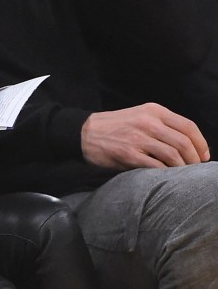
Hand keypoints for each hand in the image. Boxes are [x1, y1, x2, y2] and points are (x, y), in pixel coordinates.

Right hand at [81, 104, 209, 168]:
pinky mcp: (128, 154)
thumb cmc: (114, 127)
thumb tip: (185, 144)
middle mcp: (148, 122)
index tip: (204, 155)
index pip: (188, 126)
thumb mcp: (139, 116)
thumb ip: (161, 125)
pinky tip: (165, 177)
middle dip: (194, 158)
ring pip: (172, 155)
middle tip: (194, 168)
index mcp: (154, 111)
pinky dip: (164, 173)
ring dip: (181, 168)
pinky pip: (155, 166)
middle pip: (183, 142)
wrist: (84, 133)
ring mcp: (138, 138)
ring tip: (181, 174)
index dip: (201, 143)